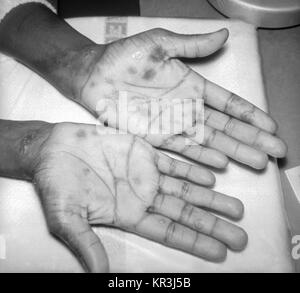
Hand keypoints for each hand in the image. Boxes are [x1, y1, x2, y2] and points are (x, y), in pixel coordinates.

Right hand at [32, 122, 246, 271]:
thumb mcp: (67, 217)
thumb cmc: (55, 184)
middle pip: (184, 211)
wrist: (51, 149)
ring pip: (185, 186)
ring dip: (210, 197)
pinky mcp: (142, 149)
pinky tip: (213, 174)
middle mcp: (142, 194)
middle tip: (240, 233)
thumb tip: (100, 275)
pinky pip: (174, 159)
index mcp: (128, 213)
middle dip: (212, 222)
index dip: (195, 242)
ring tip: (234, 206)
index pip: (169, 231)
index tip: (220, 251)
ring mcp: (144, 171)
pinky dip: (194, 166)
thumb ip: (86, 243)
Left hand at [77, 28, 286, 169]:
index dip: (250, 114)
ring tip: (258, 161)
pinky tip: (221, 164)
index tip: (271, 126)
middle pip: (226, 127)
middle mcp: (187, 108)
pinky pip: (183, 149)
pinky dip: (202, 157)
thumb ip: (192, 45)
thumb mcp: (161, 43)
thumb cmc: (125, 57)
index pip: (228, 103)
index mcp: (192, 86)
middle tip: (276, 151)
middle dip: (252, 138)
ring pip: (210, 141)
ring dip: (234, 151)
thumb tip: (224, 34)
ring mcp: (173, 124)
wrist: (94, 74)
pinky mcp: (155, 137)